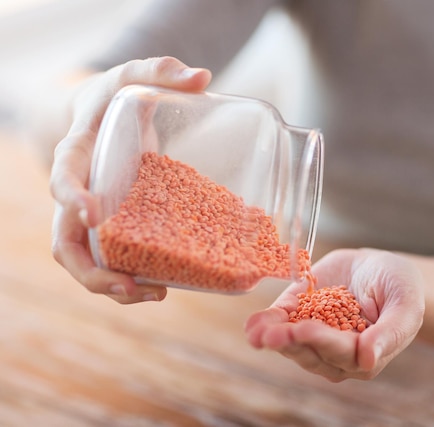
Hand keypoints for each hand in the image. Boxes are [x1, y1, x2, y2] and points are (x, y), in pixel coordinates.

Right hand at [49, 57, 211, 303]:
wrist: (101, 115)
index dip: (70, 195)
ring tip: (156, 294)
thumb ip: (162, 70)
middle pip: (65, 241)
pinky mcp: (114, 226)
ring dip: (113, 285)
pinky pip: (114, 257)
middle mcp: (76, 191)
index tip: (91, 212)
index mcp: (77, 152)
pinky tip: (165, 282)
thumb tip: (203, 76)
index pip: (63, 174)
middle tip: (127, 284)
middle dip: (89, 269)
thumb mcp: (134, 75)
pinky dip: (133, 274)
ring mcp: (93, 215)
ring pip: (87, 261)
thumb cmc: (115, 97)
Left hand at [245, 248, 423, 381]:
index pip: (341, 352)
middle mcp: (336, 352)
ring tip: (257, 332)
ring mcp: (314, 335)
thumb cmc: (401, 288)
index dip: (322, 341)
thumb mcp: (406, 305)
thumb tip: (369, 361)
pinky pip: (280, 324)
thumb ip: (390, 333)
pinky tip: (252, 325)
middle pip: (311, 352)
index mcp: (364, 354)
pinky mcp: (297, 314)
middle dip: (291, 342)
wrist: (380, 267)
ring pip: (292, 344)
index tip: (305, 329)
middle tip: (274, 335)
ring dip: (273, 338)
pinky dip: (264, 325)